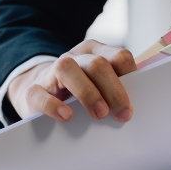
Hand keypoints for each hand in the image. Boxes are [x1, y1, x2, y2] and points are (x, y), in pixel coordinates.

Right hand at [8, 40, 136, 122]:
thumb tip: (137, 106)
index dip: (129, 77)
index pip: (119, 56)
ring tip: (99, 114)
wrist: (41, 92)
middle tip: (122, 114)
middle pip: (97, 64)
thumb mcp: (100, 85)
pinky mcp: (33, 90)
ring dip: (87, 93)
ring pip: (67, 69)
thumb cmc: (79, 91)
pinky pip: (39, 93)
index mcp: (95, 53)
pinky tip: (67, 116)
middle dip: (113, 90)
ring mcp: (51, 71)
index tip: (134, 102)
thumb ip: (117, 88)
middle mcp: (74, 57)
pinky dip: (53, 105)